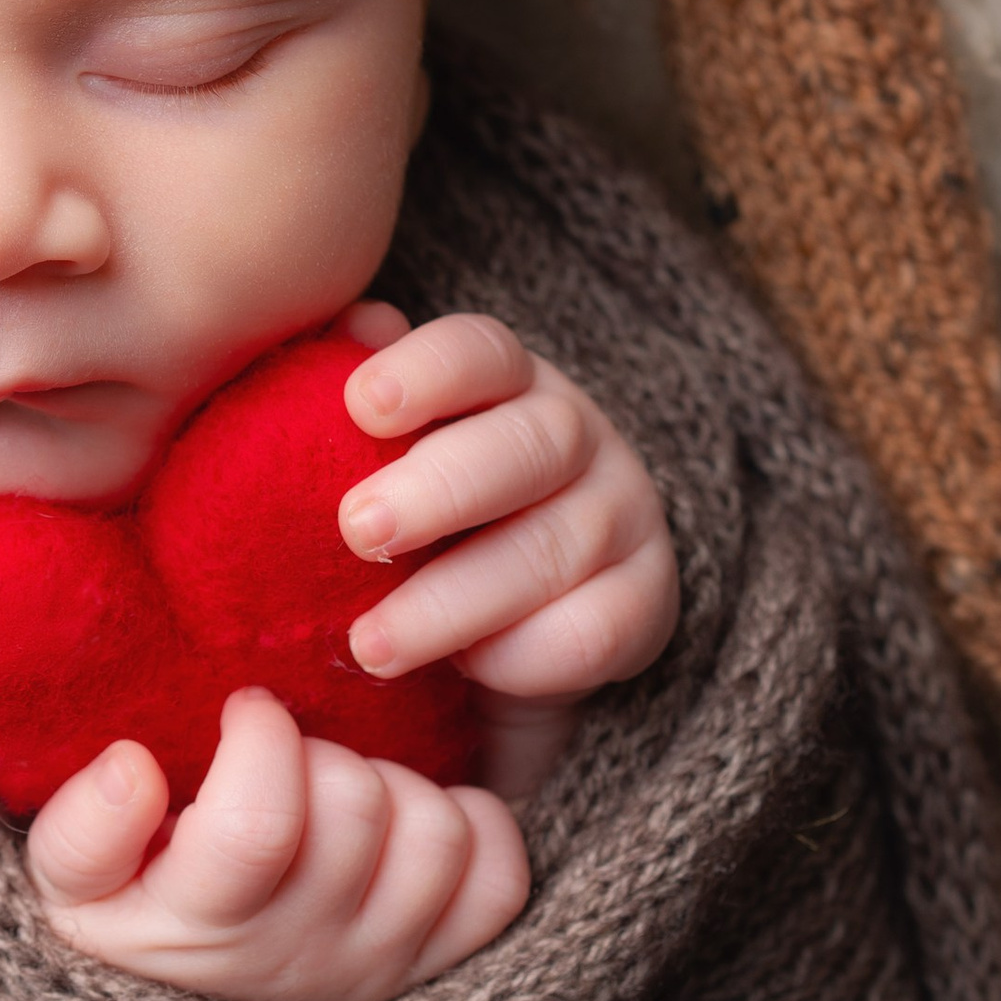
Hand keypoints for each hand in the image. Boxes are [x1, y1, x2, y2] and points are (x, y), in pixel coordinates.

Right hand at [26, 686, 527, 1000]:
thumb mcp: (67, 886)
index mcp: (202, 929)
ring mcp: (379, 966)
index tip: (242, 711)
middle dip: (324, 750)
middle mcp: (301, 958)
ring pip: (437, 836)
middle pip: (357, 810)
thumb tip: (131, 767)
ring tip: (344, 788)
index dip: (261, 739)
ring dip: (399, 786)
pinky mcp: (437, 964)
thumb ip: (82, 832)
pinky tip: (407, 822)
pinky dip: (472, 830)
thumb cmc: (124, 914)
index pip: (258, 827)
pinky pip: (497, 882)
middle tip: (289, 755)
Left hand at [336, 303, 678, 797]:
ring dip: (454, 601)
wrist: (501, 638)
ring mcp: (621, 517)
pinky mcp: (645, 605)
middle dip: (438, 488)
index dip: (426, 371)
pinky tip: (466, 675)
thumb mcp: (377, 464)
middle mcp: (576, 436)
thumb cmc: (420, 528)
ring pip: (553, 548)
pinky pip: (593, 631)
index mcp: (505, 384)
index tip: (361, 407)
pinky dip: (523, 657)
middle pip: (526, 444)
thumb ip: (359, 403)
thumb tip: (354, 325)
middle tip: (356, 531)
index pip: (480, 352)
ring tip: (370, 646)